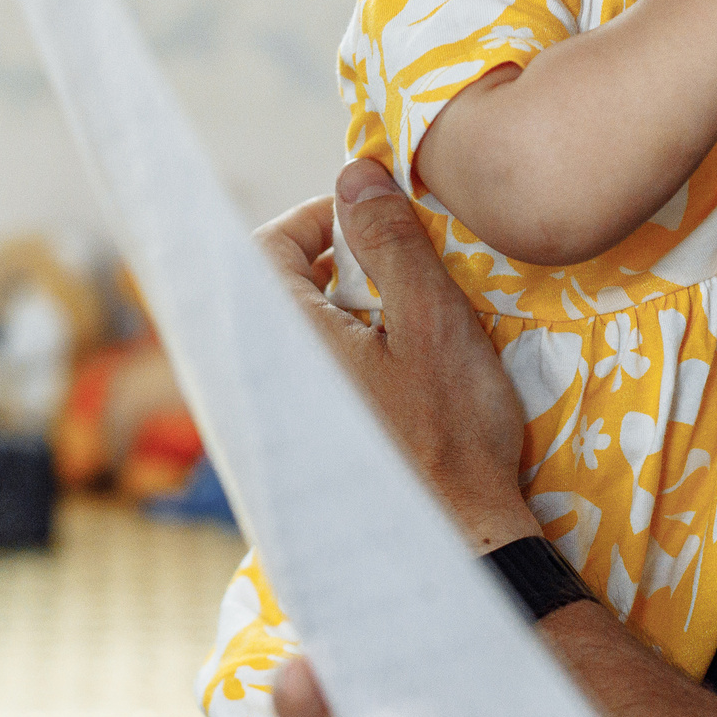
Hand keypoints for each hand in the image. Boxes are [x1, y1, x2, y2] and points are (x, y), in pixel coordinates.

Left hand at [257, 161, 539, 551]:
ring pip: (290, 338)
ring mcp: (269, 423)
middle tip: (397, 276)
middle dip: (334, 268)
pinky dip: (339, 362)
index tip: (375, 223)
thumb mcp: (433, 320)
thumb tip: (356, 173)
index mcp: (281, 336)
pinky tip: (392, 382)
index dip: (318, 219)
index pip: (265, 245)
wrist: (457, 543)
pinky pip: (300, 383)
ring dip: (340, 316)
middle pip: (276, 291)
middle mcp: (259, 378)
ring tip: (403, 329)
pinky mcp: (291, 455)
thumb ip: (390, 242)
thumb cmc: (450, 431)